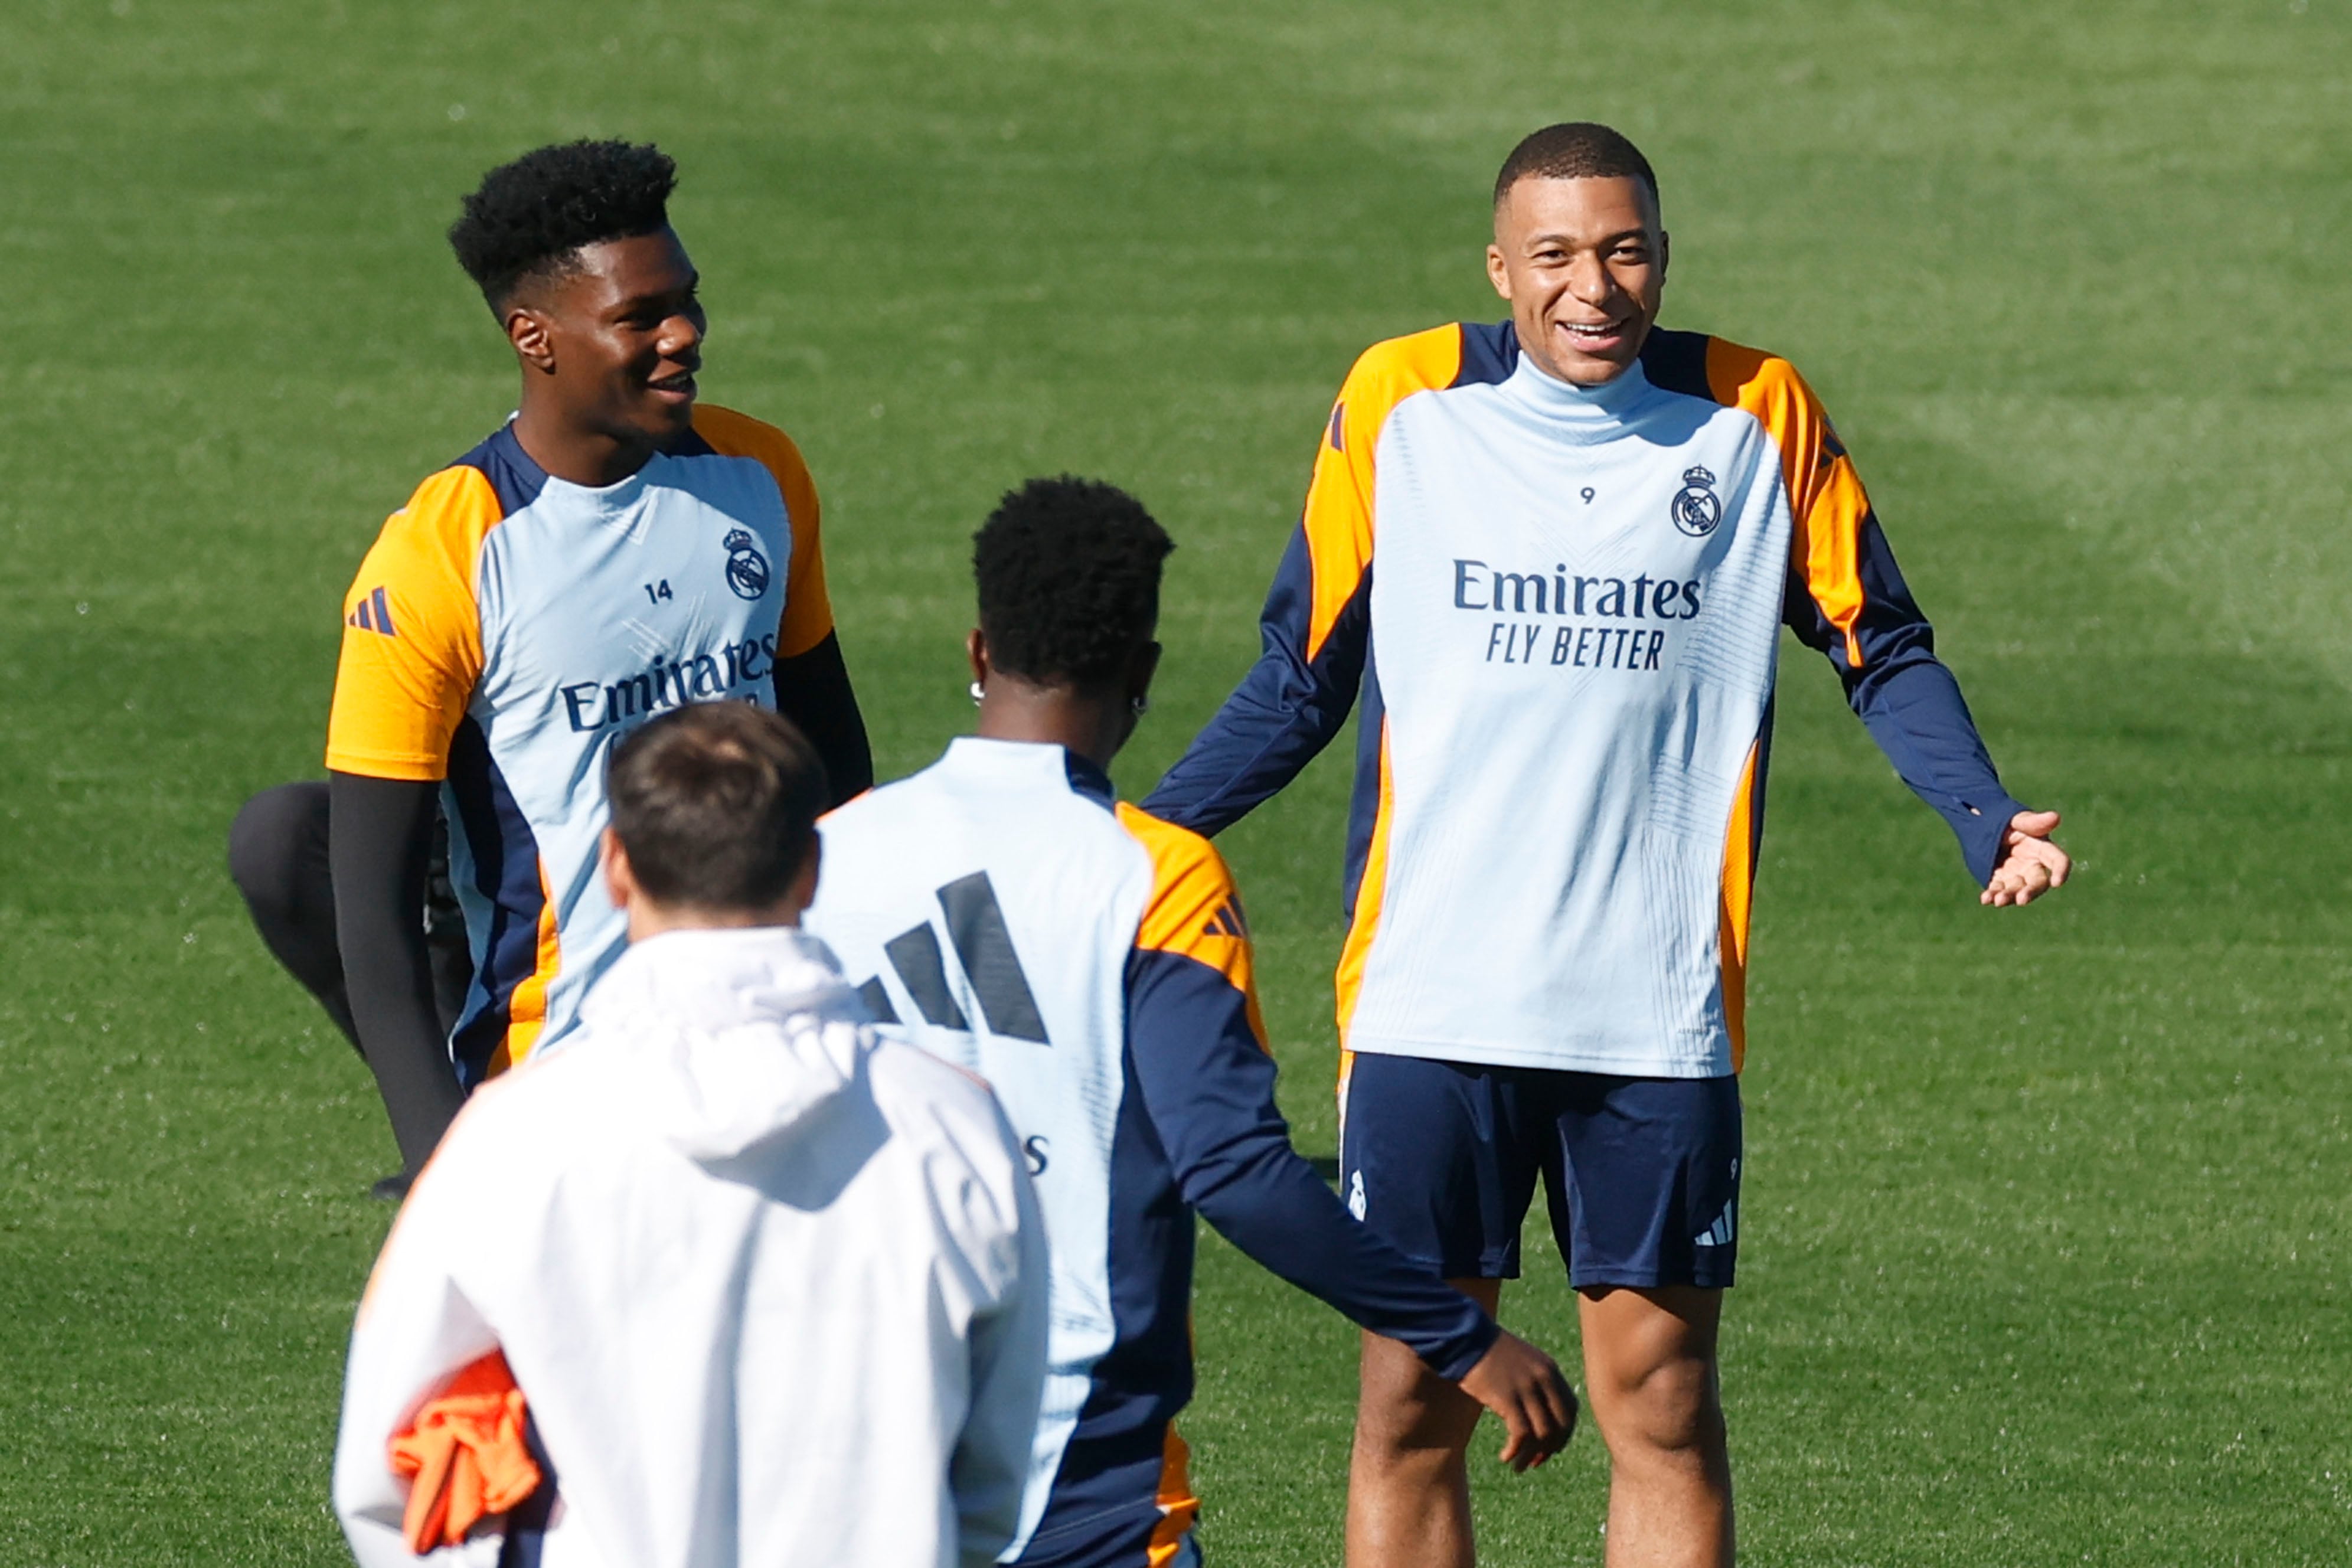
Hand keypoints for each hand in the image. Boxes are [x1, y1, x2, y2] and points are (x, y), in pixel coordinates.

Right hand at [1456, 1330, 1577, 1470]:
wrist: (1464, 1338)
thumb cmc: (1487, 1351)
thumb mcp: (1522, 1360)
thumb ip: (1536, 1381)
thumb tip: (1541, 1412)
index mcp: (1549, 1370)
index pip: (1571, 1409)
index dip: (1564, 1433)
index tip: (1551, 1447)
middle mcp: (1544, 1379)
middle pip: (1561, 1425)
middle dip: (1551, 1449)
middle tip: (1535, 1462)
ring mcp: (1527, 1389)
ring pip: (1542, 1434)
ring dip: (1531, 1456)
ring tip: (1517, 1466)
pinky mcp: (1507, 1398)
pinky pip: (1521, 1434)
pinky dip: (1516, 1451)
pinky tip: (1505, 1457)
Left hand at [1981, 809, 2069, 906]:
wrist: (1988, 826)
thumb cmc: (2010, 822)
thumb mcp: (2019, 820)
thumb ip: (2034, 822)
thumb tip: (2055, 817)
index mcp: (2043, 849)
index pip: (2058, 861)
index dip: (2061, 871)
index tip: (2057, 883)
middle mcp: (2033, 866)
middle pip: (2037, 883)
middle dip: (2030, 892)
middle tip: (2021, 899)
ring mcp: (2016, 875)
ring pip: (2016, 890)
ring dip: (2009, 896)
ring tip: (1998, 900)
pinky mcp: (2000, 880)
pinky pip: (1997, 890)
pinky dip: (1992, 895)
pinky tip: (1985, 899)